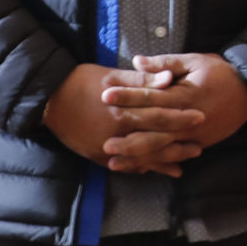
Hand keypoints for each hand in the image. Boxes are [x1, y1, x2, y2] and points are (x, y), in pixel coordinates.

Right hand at [45, 62, 197, 176]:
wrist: (46, 99)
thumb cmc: (80, 81)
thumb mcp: (112, 75)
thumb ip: (142, 80)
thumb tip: (171, 79)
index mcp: (122, 110)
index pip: (159, 116)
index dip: (181, 118)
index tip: (201, 117)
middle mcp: (115, 132)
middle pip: (154, 141)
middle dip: (178, 145)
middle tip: (199, 148)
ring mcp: (104, 147)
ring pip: (140, 158)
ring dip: (162, 162)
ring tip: (182, 165)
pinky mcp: (94, 155)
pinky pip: (122, 165)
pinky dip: (140, 168)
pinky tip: (153, 170)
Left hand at [102, 54, 246, 171]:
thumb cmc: (221, 73)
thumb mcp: (195, 61)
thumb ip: (165, 63)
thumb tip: (136, 61)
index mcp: (185, 94)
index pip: (151, 96)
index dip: (128, 96)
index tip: (105, 95)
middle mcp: (188, 118)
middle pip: (153, 129)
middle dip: (127, 135)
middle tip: (103, 142)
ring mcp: (194, 134)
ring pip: (161, 147)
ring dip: (137, 155)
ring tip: (112, 160)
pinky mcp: (199, 143)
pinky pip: (173, 155)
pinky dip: (155, 163)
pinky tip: (137, 167)